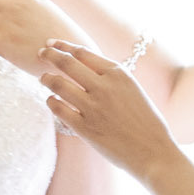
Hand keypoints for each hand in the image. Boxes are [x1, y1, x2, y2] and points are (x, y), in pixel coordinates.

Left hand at [39, 42, 181, 182]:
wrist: (153, 151)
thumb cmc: (145, 121)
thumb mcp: (132, 89)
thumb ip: (110, 77)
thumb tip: (85, 68)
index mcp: (118, 74)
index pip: (83, 53)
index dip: (64, 46)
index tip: (52, 43)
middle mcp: (104, 87)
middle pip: (67, 63)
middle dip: (50, 55)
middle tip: (41, 53)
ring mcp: (93, 108)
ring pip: (58, 84)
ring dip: (46, 78)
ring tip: (42, 77)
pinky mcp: (85, 128)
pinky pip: (58, 108)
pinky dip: (51, 101)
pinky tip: (51, 100)